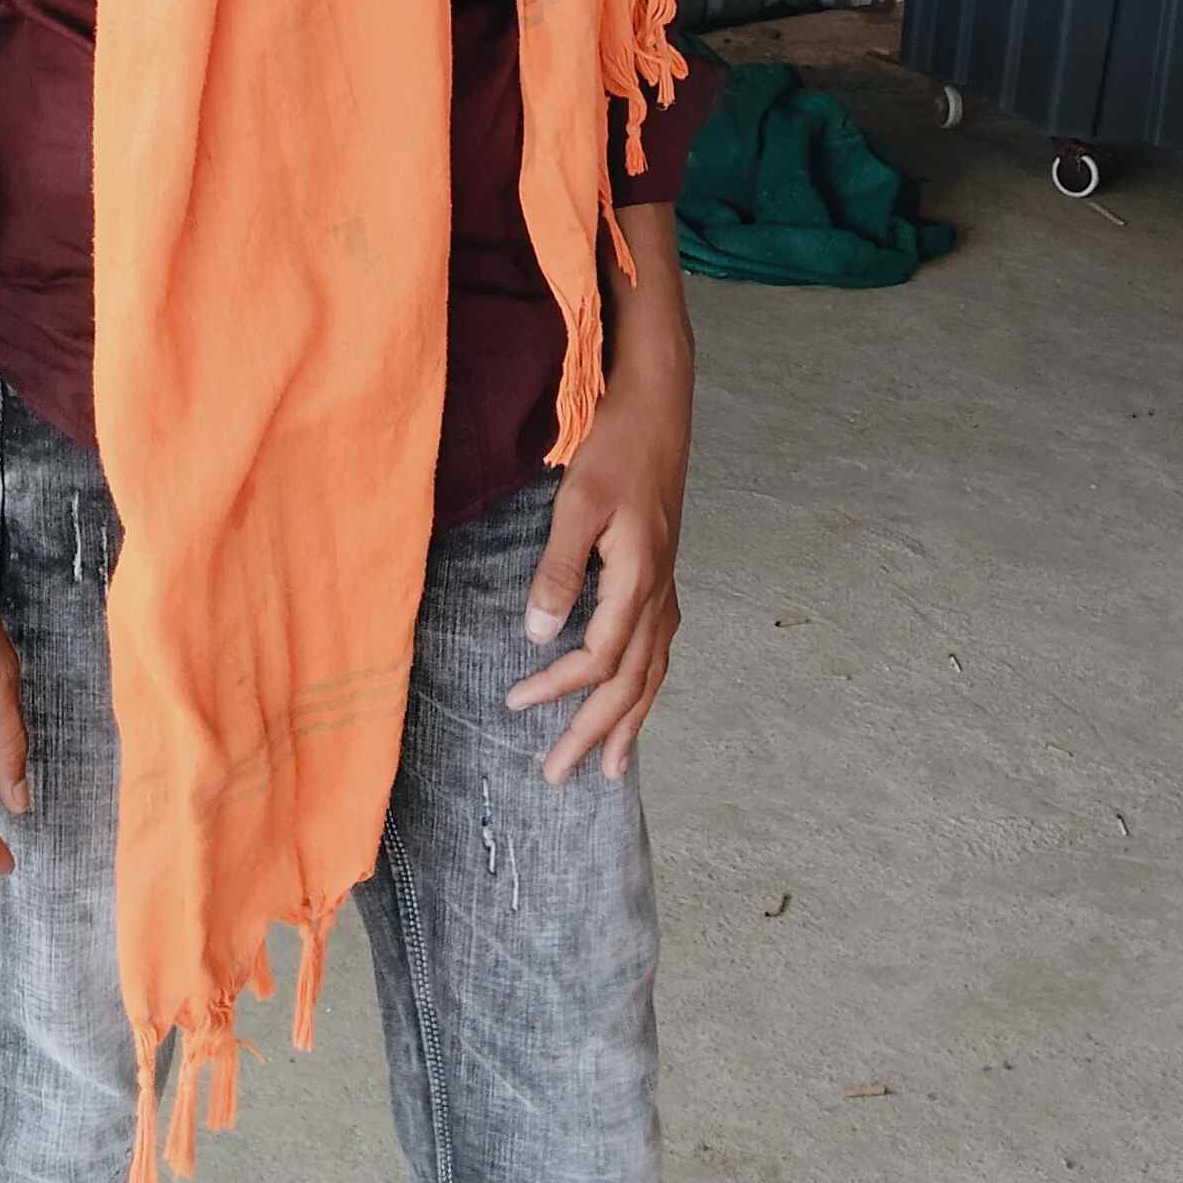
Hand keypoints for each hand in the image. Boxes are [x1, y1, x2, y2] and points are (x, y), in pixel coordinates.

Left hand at [507, 313, 691, 787]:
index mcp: (638, 579)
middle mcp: (659, 594)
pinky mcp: (663, 576)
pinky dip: (645, 688)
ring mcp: (666, 588)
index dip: (558, 688)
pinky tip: (634, 701)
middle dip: (593, 733)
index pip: (598, 658)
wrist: (658, 406)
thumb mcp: (579, 502)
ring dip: (628, 723)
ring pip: (652, 674)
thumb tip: (538, 636)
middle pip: (629, 684)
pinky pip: (658, 651)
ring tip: (608, 768)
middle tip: (558, 776)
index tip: (515, 704)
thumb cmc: (614, 447)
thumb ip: (559, 569)